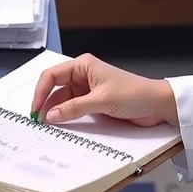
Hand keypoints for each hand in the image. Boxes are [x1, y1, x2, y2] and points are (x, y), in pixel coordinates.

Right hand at [31, 53, 178, 127]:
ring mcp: (88, 90)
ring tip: (48, 126)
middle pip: (56, 88)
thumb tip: (50, 116)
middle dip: (46, 103)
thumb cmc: (132, 94)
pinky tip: (61, 125)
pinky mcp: (94, 103)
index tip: (35, 108)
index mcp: (83, 65)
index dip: (41, 91)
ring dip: (56, 111)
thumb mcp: (101, 101)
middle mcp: (83, 75)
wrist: (157, 105)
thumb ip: (74, 108)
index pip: (53, 75)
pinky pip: (75, 109)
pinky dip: (67, 116)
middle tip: (38, 121)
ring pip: (64, 100)